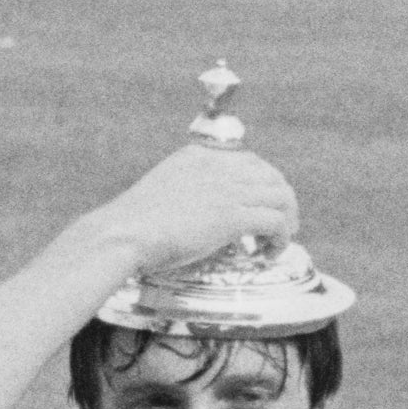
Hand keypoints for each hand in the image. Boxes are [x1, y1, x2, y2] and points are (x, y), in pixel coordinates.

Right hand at [86, 140, 299, 283]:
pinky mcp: (232, 216)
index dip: (264, 184)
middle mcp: (218, 166)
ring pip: (280, 197)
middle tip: (281, 225)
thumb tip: (203, 213)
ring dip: (287, 220)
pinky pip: (275, 223)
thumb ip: (187, 191)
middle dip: (282, 201)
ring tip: (279, 240)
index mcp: (199, 156)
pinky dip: (280, 239)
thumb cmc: (131, 224)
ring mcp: (227, 190)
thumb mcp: (162, 191)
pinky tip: (269, 253)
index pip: (250, 161)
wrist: (121, 235)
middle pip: (272, 176)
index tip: (262, 204)